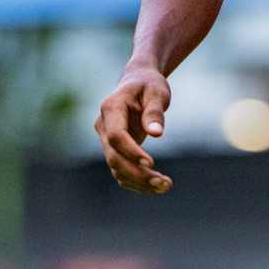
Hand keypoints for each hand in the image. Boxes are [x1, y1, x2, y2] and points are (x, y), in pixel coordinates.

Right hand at [95, 64, 172, 192]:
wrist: (139, 82)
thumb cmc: (149, 85)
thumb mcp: (157, 92)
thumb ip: (155, 112)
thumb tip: (156, 134)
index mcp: (111, 108)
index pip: (116, 136)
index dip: (131, 151)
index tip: (151, 162)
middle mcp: (103, 126)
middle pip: (114, 157)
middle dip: (137, 173)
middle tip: (163, 182)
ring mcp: (106, 140)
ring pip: (116, 168)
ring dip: (139, 181)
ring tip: (165, 186)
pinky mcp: (115, 149)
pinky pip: (121, 170)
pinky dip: (137, 181)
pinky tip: (157, 185)